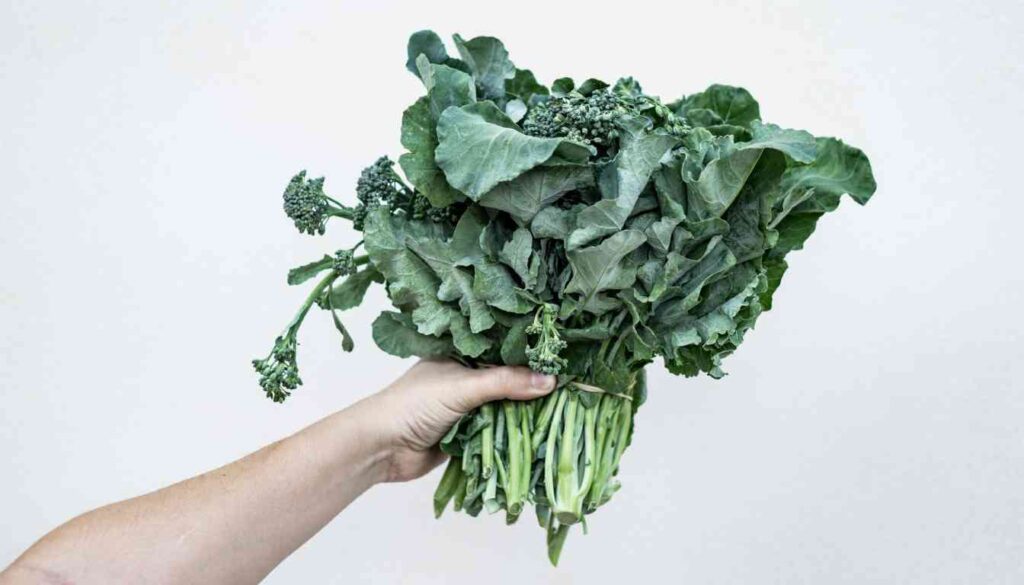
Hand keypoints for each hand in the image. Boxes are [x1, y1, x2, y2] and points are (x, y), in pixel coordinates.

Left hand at [360, 359, 556, 482]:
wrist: (379, 448)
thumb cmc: (413, 405)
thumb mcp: (462, 387)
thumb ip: (505, 383)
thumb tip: (551, 380)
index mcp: (460, 356)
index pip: (503, 351)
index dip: (531, 355)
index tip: (564, 358)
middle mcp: (464, 379)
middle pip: (508, 382)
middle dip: (532, 387)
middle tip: (572, 386)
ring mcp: (466, 409)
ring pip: (504, 409)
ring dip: (525, 414)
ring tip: (566, 409)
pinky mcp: (466, 436)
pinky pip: (497, 434)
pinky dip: (513, 436)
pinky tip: (540, 434)